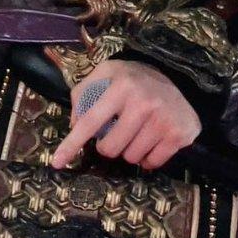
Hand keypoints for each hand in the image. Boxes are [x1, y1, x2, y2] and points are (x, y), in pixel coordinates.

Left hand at [50, 58, 200, 171]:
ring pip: (131, 158)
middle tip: (118, 130)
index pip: (90, 120)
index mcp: (122, 84)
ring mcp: (163, 119)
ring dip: (130, 150)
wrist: (180, 81)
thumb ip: (84, 93)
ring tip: (138, 131)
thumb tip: (73, 125)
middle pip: (110, 148)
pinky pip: (152, 163)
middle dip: (109, 145)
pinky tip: (152, 140)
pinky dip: (148, 158)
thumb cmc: (135, 80)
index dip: (72, 143)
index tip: (57, 162)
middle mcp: (143, 102)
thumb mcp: (107, 74)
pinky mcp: (178, 135)